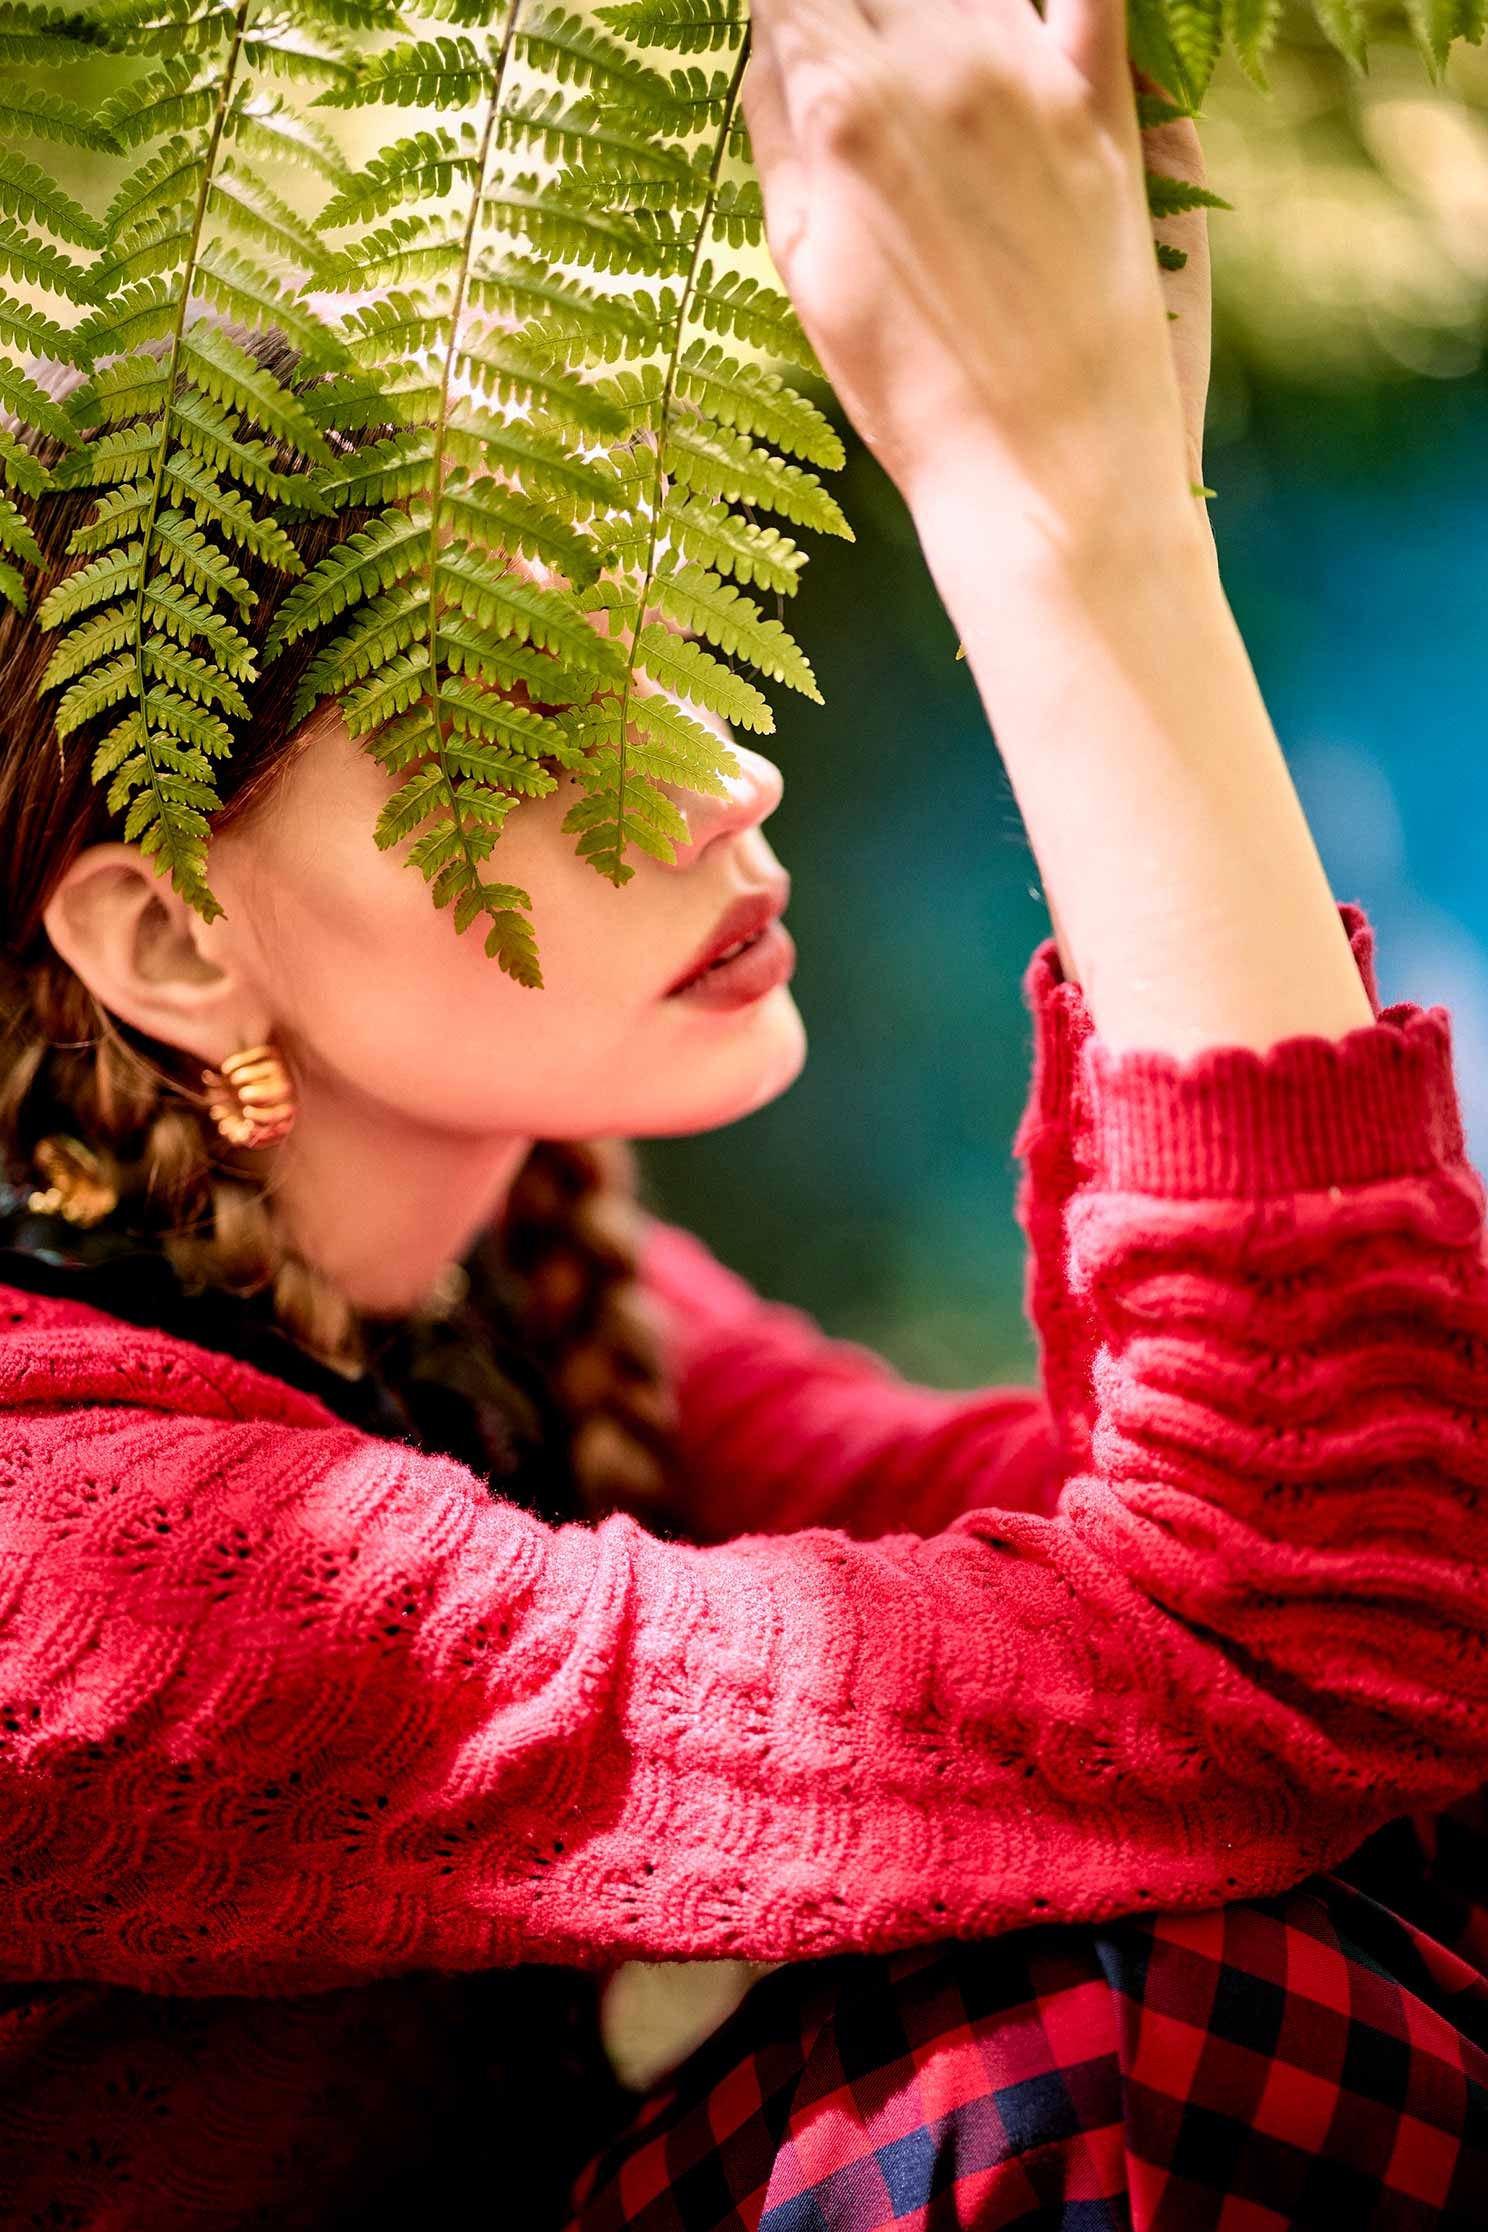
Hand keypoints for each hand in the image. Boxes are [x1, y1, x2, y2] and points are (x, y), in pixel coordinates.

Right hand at [743, 0, 1203, 537]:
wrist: (1044, 470)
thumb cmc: (909, 394)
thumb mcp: (805, 270)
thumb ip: (778, 133)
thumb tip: (765, 35)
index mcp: (840, 108)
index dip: (789, 6)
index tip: (791, 24)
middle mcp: (932, 65)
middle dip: (855, 4)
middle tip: (856, 45)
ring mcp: (1026, 77)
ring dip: (932, 3)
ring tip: (915, 39)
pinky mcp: (1106, 106)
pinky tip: (1019, 14)